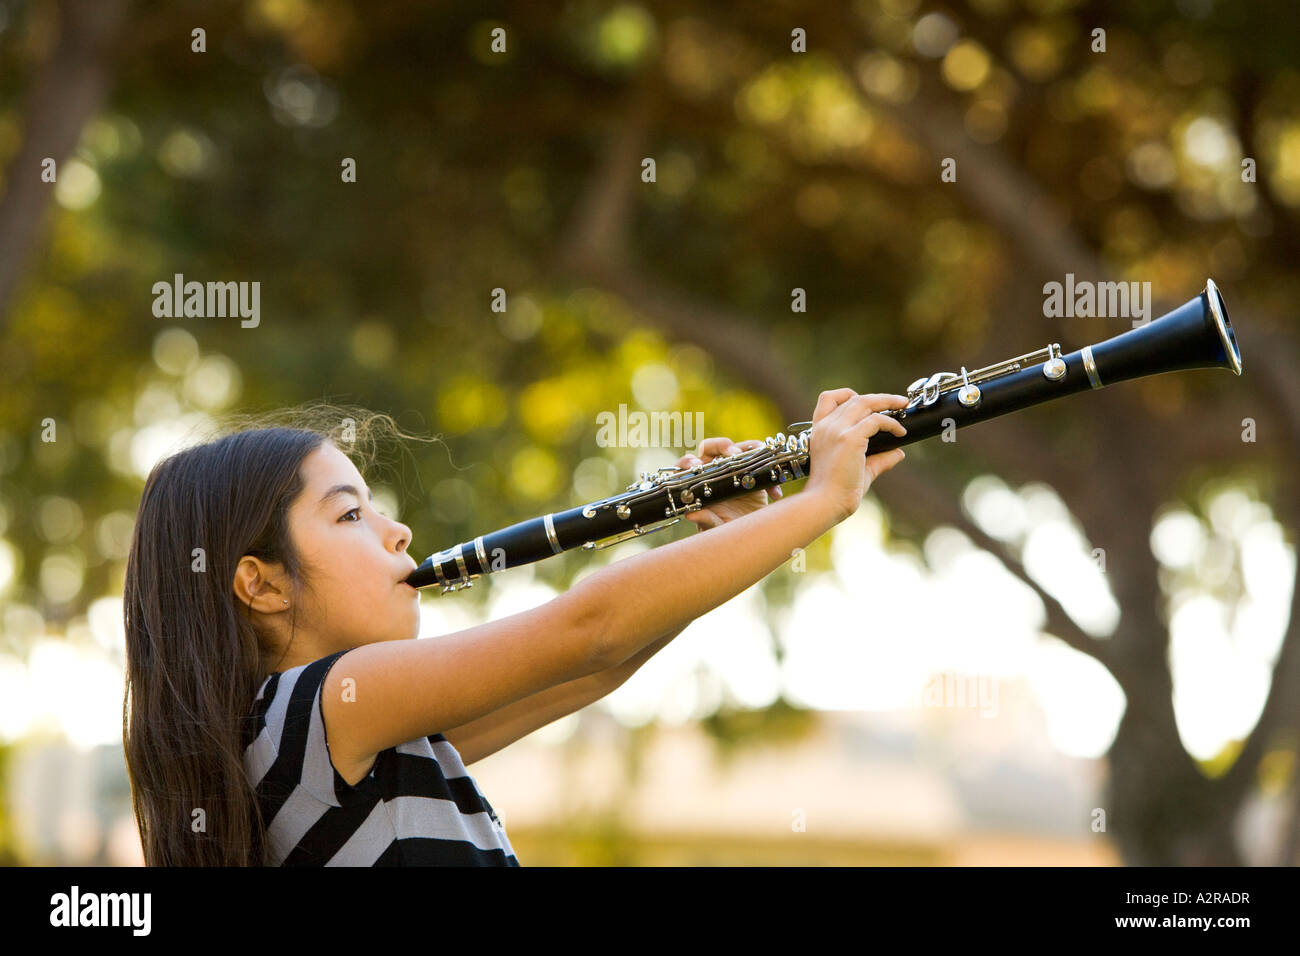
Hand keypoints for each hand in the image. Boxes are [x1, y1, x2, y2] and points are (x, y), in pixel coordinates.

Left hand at [673, 436, 781, 530]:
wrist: (746, 534)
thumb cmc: (724, 528)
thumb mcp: (714, 527)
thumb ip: (705, 520)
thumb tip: (691, 515)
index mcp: (699, 481)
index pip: (688, 464)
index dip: (689, 462)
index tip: (696, 465)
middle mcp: (716, 471)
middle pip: (714, 448)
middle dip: (722, 446)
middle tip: (733, 454)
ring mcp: (736, 469)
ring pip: (741, 449)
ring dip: (751, 449)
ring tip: (759, 457)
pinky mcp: (754, 473)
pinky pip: (763, 463)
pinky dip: (771, 472)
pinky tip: (775, 493)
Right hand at [803, 389, 909, 521]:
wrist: (824, 504)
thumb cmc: (836, 492)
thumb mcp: (858, 470)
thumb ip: (878, 459)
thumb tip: (899, 452)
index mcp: (819, 431)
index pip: (828, 399)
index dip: (847, 394)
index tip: (865, 401)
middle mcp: (826, 426)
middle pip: (853, 398)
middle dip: (878, 398)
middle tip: (899, 402)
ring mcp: (837, 430)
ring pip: (865, 402)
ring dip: (887, 401)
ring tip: (903, 406)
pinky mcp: (849, 438)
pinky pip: (876, 421)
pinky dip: (892, 423)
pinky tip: (900, 433)